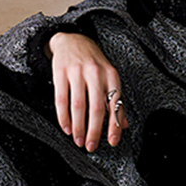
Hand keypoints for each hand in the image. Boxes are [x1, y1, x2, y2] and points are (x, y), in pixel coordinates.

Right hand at [47, 32, 128, 150]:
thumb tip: (124, 125)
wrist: (72, 39)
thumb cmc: (93, 62)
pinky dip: (63, 117)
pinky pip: (61, 99)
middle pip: (96, 108)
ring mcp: (77, 72)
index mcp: (111, 75)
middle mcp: (96, 73)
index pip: (115, 104)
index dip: (114, 126)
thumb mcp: (109, 77)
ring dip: (78, 127)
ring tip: (78, 140)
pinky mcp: (60, 73)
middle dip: (94, 131)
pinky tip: (66, 127)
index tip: (113, 142)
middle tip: (91, 146)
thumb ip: (116, 100)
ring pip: (78, 105)